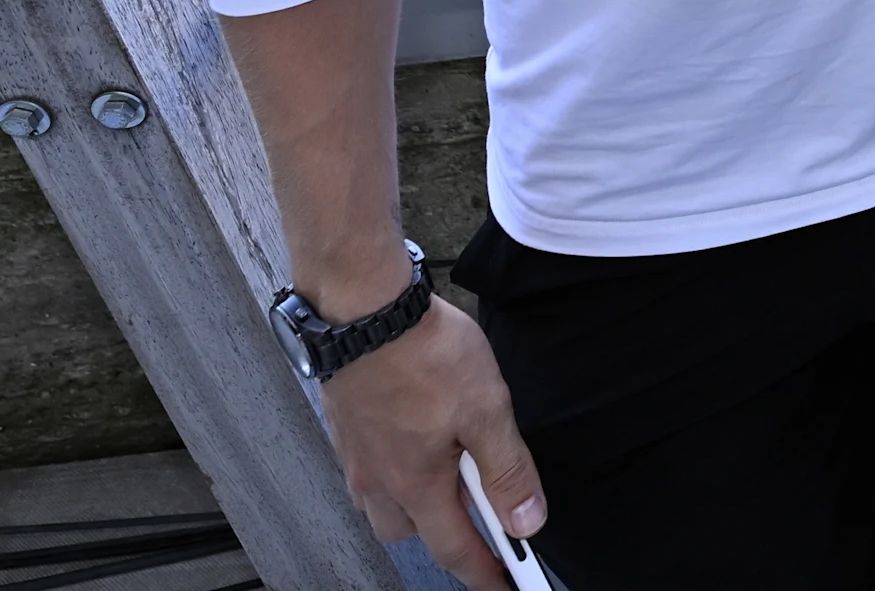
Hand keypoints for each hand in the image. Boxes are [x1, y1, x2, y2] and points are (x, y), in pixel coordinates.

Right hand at [311, 295, 545, 590]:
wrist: (364, 310)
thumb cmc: (422, 354)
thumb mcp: (486, 412)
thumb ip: (506, 470)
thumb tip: (525, 520)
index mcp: (416, 485)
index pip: (455, 549)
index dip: (484, 573)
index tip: (503, 586)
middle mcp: (380, 478)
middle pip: (413, 533)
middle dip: (445, 535)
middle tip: (482, 515)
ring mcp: (359, 453)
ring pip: (385, 503)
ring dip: (417, 501)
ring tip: (451, 472)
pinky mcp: (349, 426)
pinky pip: (371, 469)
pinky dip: (396, 468)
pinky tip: (417, 439)